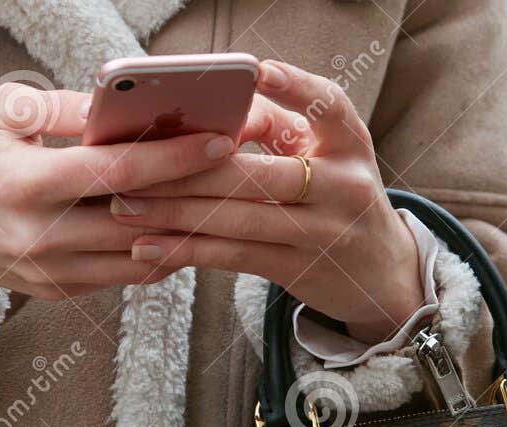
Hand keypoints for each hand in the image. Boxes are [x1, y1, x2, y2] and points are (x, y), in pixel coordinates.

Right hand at [0, 85, 242, 305]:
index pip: (118, 173)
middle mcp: (39, 236)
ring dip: (185, 232)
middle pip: (138, 220)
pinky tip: (182, 229)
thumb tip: (123, 104)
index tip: (219, 140)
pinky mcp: (55, 292)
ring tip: (222, 203)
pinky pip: (121, 277)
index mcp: (25, 183)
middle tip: (239, 174)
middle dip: (194, 196)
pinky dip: (156, 254)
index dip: (174, 157)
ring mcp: (48, 272)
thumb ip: (62, 111)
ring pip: (138, 258)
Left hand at [111, 60, 426, 345]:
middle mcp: (343, 187)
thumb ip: (277, 133)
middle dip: (189, 170)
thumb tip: (205, 121)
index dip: (295, 87)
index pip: (329, 105)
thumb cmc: (335, 199)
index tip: (258, 72)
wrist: (381, 274)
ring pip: (238, 219)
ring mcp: (322, 232)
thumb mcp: (326, 157)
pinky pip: (233, 257)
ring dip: (175, 213)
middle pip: (260, 174)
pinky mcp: (298, 269)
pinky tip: (146, 248)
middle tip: (134, 164)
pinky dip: (186, 252)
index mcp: (350, 144)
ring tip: (124, 207)